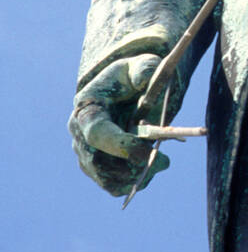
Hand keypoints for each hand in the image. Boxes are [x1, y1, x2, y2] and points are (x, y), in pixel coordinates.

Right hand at [68, 54, 172, 196]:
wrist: (123, 95)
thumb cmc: (131, 80)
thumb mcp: (140, 66)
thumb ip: (144, 69)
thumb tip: (145, 79)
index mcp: (87, 108)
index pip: (97, 133)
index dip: (121, 146)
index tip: (148, 153)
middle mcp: (79, 134)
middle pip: (101, 163)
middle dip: (134, 166)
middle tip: (164, 160)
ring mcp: (85, 153)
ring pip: (108, 179)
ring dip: (138, 176)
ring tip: (161, 161)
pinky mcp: (96, 169)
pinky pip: (113, 186)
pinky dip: (135, 183)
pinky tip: (151, 168)